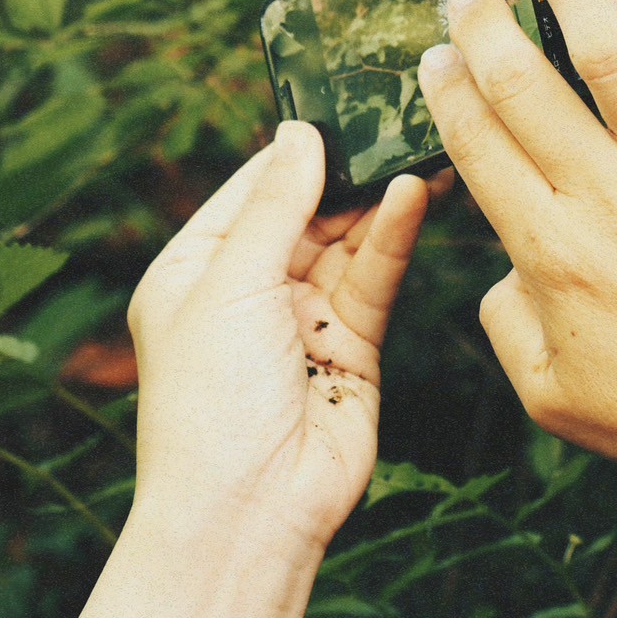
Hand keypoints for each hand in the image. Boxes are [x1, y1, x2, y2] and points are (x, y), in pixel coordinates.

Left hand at [126, 119, 428, 552]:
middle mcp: (248, 288)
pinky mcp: (352, 344)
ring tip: (421, 149)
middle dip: (350, 171)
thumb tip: (300, 130)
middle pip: (309, 209)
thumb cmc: (211, 402)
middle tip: (398, 122)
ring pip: (349, 239)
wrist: (248, 514)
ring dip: (381, 199)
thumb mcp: (230, 283)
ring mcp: (302, 316)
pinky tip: (416, 195)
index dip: (298, 149)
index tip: (343, 103)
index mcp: (195, 267)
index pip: (253, 187)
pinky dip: (395, 237)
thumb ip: (275, 204)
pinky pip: (374, 277)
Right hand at [418, 0, 616, 571]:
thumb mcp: (553, 396)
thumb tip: (501, 269)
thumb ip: (506, 325)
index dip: (450, 95)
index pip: (479, 148)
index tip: (438, 61)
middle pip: (526, 90)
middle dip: (485, 31)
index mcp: (553, 252)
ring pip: (616, 62)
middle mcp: (610, 199)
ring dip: (578, 2)